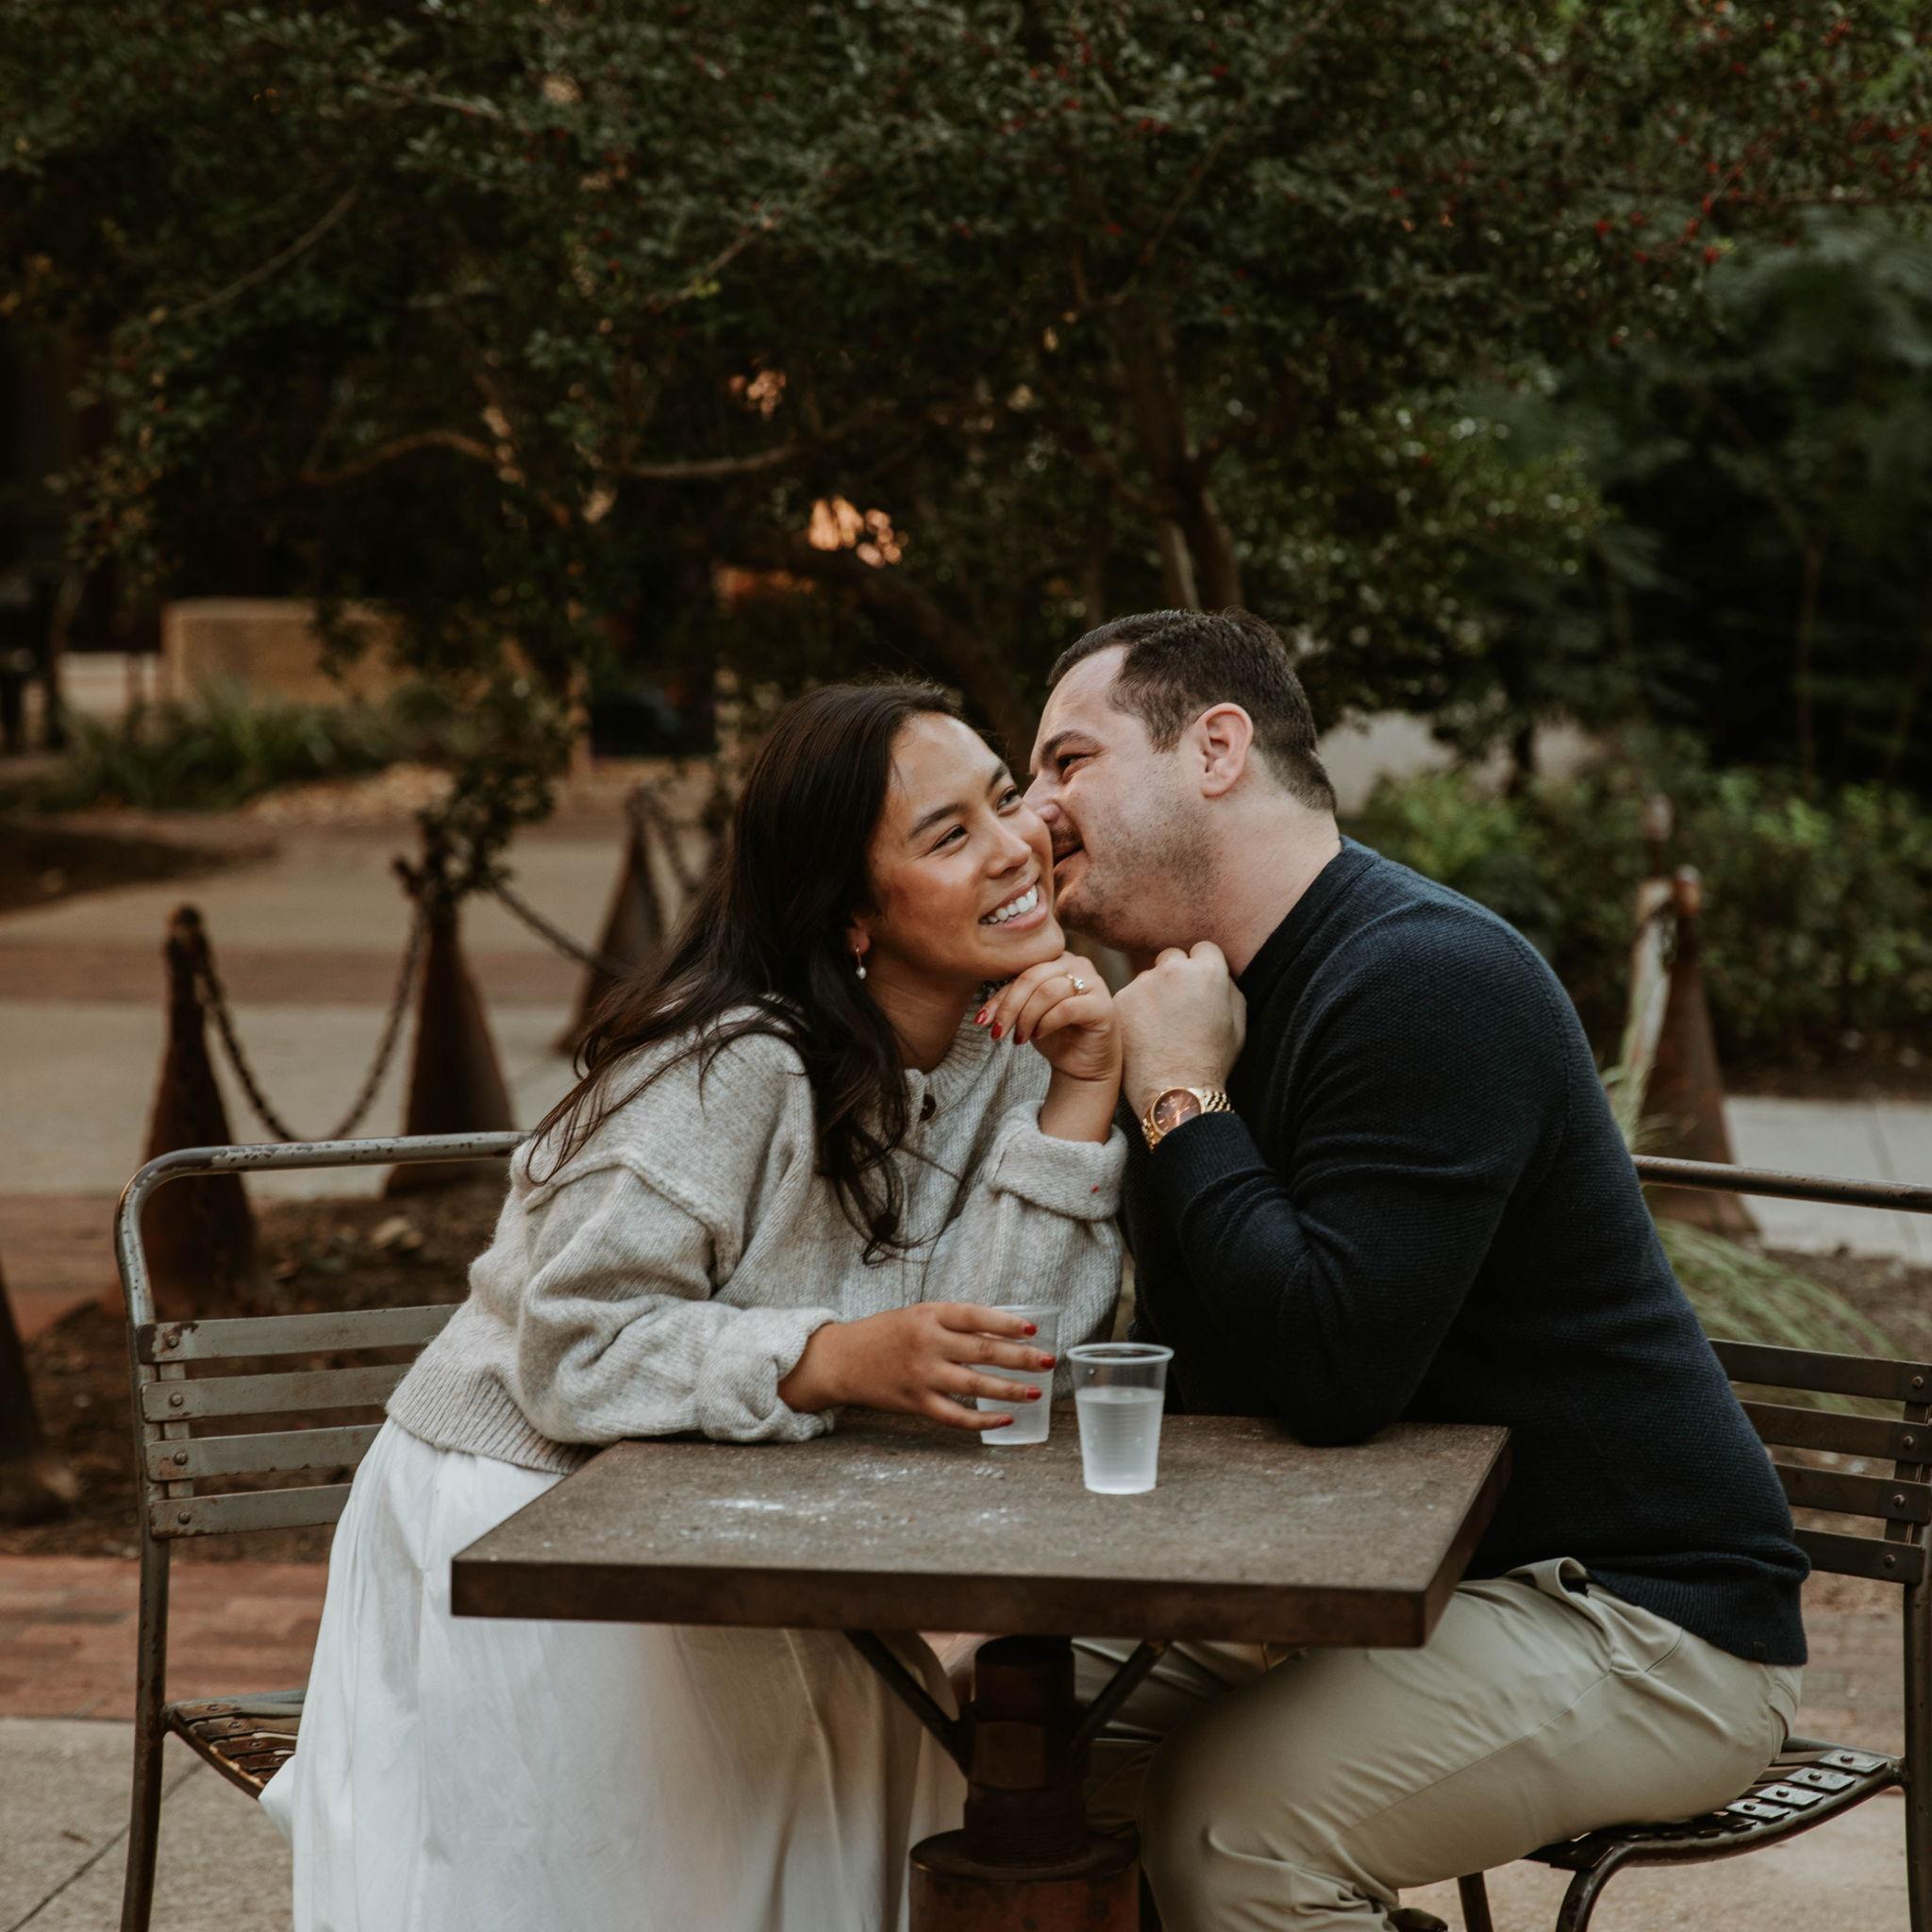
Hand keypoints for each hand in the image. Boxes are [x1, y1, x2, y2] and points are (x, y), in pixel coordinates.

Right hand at [777, 1303, 1057, 1431]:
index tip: (1032, 1328)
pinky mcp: (915, 1402)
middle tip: (1048, 1361)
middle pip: (981, 1350)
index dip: (1005, 1322)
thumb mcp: (917, 1315)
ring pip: (974, 1384)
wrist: (842, 1360)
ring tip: (1035, 1392)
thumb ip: (953, 1323)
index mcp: (927, 1315)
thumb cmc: (885, 1334)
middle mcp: (926, 1343)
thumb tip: (1002, 1333)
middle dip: (1020, 1357)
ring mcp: (921, 1375)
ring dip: (1008, 1389)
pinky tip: (1004, 1419)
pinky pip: (955, 1415)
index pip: (974, 1316)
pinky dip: (982, 1419)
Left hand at [978, 951, 1120, 1087]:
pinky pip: (1066, 1008)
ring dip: (1027, 1018)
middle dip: (1010, 1007)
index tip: (981, 1021)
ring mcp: (1093, 982)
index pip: (1021, 970)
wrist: (1082, 1064)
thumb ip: (1010, 1000)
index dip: (999, 997)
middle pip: (1032, 976)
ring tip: (1020, 1038)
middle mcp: (1077, 963)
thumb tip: (981, 1014)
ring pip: (1048, 991)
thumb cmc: (1053, 1034)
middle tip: (998, 1033)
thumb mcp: (1025, 1013)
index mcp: (1056, 959)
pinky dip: (1046, 1023)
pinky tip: (1039, 1035)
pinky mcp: (1102, 1005)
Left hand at [1114, 941, 1246, 1118]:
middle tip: (1176, 1009)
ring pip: (1147, 979)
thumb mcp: (1239, 1023)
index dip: (1202, 969)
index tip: (1198, 990)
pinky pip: (1128, 997)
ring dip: (1151, 995)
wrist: (1176, 1091)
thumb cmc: (1212, 1062)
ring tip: (1160, 1030)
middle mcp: (1174, 969)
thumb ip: (1229, 988)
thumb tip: (1218, 972)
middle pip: (1171, 958)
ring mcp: (1143, 983)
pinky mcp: (1119, 999)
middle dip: (1174, 976)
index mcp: (1208, 971)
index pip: (1203, 949)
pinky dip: (1133, 1011)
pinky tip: (1142, 1036)